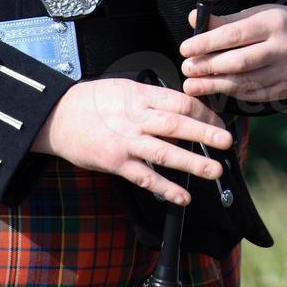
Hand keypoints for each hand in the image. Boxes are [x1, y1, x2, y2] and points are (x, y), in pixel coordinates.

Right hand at [31, 78, 231, 205]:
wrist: (59, 117)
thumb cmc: (95, 101)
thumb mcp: (127, 89)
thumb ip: (155, 100)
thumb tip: (185, 111)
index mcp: (142, 96)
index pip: (181, 102)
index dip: (204, 112)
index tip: (219, 123)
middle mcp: (137, 118)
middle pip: (177, 124)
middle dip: (205, 133)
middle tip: (227, 141)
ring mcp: (127, 142)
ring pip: (165, 152)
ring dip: (192, 162)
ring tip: (214, 170)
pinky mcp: (116, 163)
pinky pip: (145, 178)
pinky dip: (165, 189)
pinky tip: (183, 197)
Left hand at [180, 4, 286, 102]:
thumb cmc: (278, 25)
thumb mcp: (256, 14)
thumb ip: (225, 21)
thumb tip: (194, 20)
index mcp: (272, 24)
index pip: (234, 35)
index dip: (207, 43)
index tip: (185, 49)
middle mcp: (282, 48)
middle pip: (239, 62)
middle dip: (208, 67)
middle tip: (187, 70)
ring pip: (246, 82)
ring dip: (216, 85)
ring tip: (193, 86)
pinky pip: (256, 95)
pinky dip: (234, 93)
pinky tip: (218, 90)